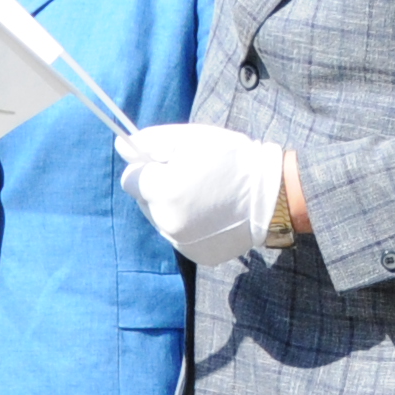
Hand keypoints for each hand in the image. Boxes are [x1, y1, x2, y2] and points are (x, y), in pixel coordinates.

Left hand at [117, 124, 287, 266]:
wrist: (272, 195)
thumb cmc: (232, 159)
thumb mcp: (191, 138)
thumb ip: (151, 140)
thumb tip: (122, 146)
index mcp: (162, 192)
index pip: (130, 181)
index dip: (148, 168)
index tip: (169, 162)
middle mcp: (167, 223)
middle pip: (144, 203)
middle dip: (160, 189)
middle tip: (192, 177)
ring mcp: (182, 243)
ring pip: (161, 221)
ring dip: (173, 208)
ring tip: (205, 195)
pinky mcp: (197, 256)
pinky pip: (180, 237)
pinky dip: (190, 225)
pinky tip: (212, 214)